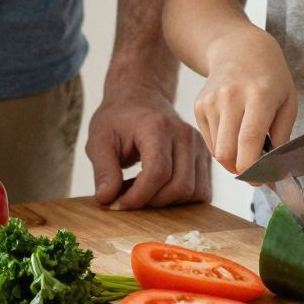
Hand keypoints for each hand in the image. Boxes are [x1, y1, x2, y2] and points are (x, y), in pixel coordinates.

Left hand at [87, 78, 211, 209]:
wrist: (140, 98)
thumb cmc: (118, 120)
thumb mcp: (99, 141)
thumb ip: (103, 170)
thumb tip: (106, 200)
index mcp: (157, 127)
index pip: (158, 173)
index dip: (137, 197)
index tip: (116, 204)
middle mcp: (185, 135)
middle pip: (179, 187)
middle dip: (151, 202)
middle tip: (127, 197)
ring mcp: (199, 146)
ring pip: (192, 192)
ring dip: (166, 203)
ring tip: (143, 190)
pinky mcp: (205, 157)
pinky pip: (201, 192)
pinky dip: (180, 200)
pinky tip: (159, 189)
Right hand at [193, 29, 297, 173]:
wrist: (239, 49)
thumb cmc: (270, 77)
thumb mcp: (289, 102)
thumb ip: (283, 137)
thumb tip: (275, 172)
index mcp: (258, 96)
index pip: (249, 140)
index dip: (253, 168)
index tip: (262, 181)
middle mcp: (230, 97)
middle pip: (227, 152)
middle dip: (241, 170)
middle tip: (255, 172)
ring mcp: (211, 101)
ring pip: (217, 151)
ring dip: (233, 159)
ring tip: (247, 147)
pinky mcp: (198, 106)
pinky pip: (209, 141)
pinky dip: (222, 146)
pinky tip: (234, 132)